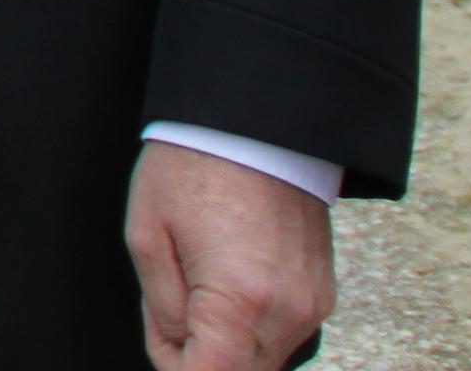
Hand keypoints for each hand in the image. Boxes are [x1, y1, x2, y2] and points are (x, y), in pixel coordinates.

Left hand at [125, 138, 330, 370]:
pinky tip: (226, 280)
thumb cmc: (192, 169)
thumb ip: (162, 313)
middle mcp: (288, 314)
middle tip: (168, 304)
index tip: (159, 333)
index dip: (173, 365)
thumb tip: (179, 353)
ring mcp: (313, 306)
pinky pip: (281, 334)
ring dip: (224, 342)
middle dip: (196, 356)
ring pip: (261, 360)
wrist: (256, 123)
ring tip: (196, 281)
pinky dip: (250, 326)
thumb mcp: (148, 237)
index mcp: (241, 302)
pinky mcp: (322, 295)